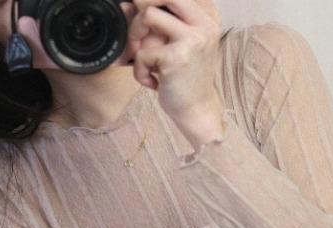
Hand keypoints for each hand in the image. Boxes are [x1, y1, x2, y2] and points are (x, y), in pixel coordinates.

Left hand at [128, 0, 224, 148]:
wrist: (197, 111)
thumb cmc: (186, 80)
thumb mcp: (178, 46)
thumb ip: (159, 24)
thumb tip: (125, 6)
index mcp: (207, 17)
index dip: (151, 0)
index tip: (141, 12)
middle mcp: (204, 24)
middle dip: (140, 7)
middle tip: (137, 32)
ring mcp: (192, 40)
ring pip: (147, 15)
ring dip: (136, 38)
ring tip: (144, 61)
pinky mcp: (177, 58)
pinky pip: (141, 53)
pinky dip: (139, 71)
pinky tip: (152, 82)